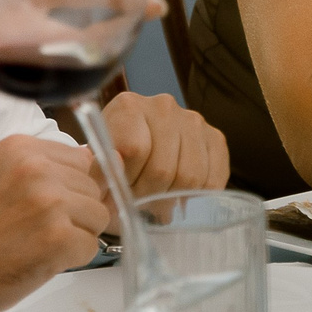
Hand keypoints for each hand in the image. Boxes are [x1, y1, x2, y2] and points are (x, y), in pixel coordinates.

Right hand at [0, 134, 112, 311]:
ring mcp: (49, 202)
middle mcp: (37, 168)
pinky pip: (91, 247)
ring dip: (76, 236)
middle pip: (93, 188)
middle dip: (74, 213)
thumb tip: (106, 160)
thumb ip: (48, 168)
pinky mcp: (58, 237)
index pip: (82, 161)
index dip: (68, 190)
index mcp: (21, 148)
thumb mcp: (1, 179)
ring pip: (99, 216)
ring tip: (37, 244)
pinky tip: (39, 260)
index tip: (38, 206)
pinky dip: (72, 260)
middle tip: (33, 230)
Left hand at [97, 89, 229, 196]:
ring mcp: (193, 120)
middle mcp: (163, 107)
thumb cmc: (113, 164)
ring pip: (189, 177)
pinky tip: (180, 197)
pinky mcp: (214, 137)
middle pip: (163, 168)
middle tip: (139, 204)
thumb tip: (114, 172)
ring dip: (172, 199)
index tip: (119, 191)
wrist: (132, 152)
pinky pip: (212, 179)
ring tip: (157, 202)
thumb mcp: (96, 169)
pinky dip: (197, 197)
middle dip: (148, 196)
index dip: (127, 181)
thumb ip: (98, 174)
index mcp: (128, 106)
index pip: (135, 151)